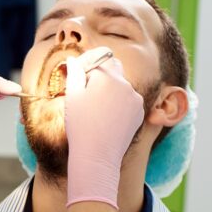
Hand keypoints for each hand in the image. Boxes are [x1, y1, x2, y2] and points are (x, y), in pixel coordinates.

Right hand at [63, 57, 143, 207]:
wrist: (97, 155)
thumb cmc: (80, 126)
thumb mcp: (72, 97)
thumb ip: (75, 74)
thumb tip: (73, 60)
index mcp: (107, 77)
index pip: (102, 57)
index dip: (91, 63)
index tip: (81, 73)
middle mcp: (125, 84)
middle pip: (114, 70)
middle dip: (102, 76)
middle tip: (86, 93)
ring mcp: (135, 99)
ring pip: (122, 87)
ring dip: (110, 91)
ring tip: (96, 111)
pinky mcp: (139, 112)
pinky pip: (129, 101)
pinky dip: (119, 105)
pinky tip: (107, 120)